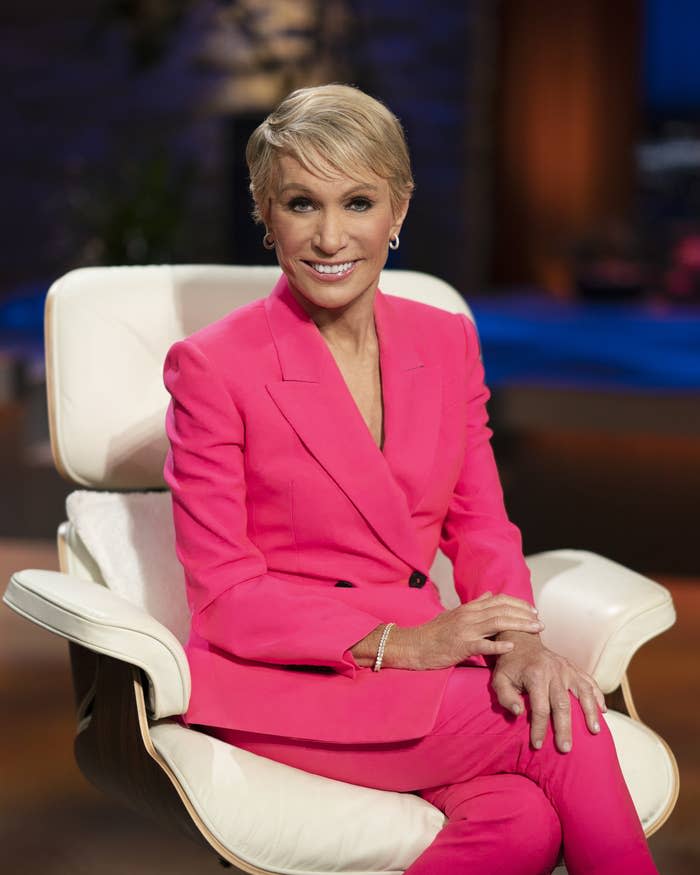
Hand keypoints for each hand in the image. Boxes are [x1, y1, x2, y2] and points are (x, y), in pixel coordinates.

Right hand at [404, 592, 544, 669]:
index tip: (532, 610)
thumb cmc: (434, 633)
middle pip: (502, 610)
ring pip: (497, 623)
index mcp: (468, 608)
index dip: (518, 604)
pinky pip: (483, 645)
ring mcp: (465, 630)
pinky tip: (512, 646)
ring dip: (519, 625)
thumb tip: (489, 594)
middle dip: (524, 614)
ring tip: (535, 630)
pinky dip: (498, 646)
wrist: (414, 645)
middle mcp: (469, 615)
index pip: (498, 600)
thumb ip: (473, 605)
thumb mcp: (453, 614)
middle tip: (540, 621)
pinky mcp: (461, 646)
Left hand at [491, 631, 606, 752]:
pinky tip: (603, 711)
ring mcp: (566, 668)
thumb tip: (519, 713)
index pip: (539, 708)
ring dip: (590, 712)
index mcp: (535, 675)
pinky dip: (598, 696)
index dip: (539, 728)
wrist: (522, 640)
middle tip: (566, 749)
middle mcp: (554, 671)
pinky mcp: (574, 667)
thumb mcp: (499, 679)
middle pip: (563, 704)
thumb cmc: (510, 665)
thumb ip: (505, 696)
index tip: (537, 745)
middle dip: (564, 728)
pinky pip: (590, 682)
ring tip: (594, 731)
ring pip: (583, 692)